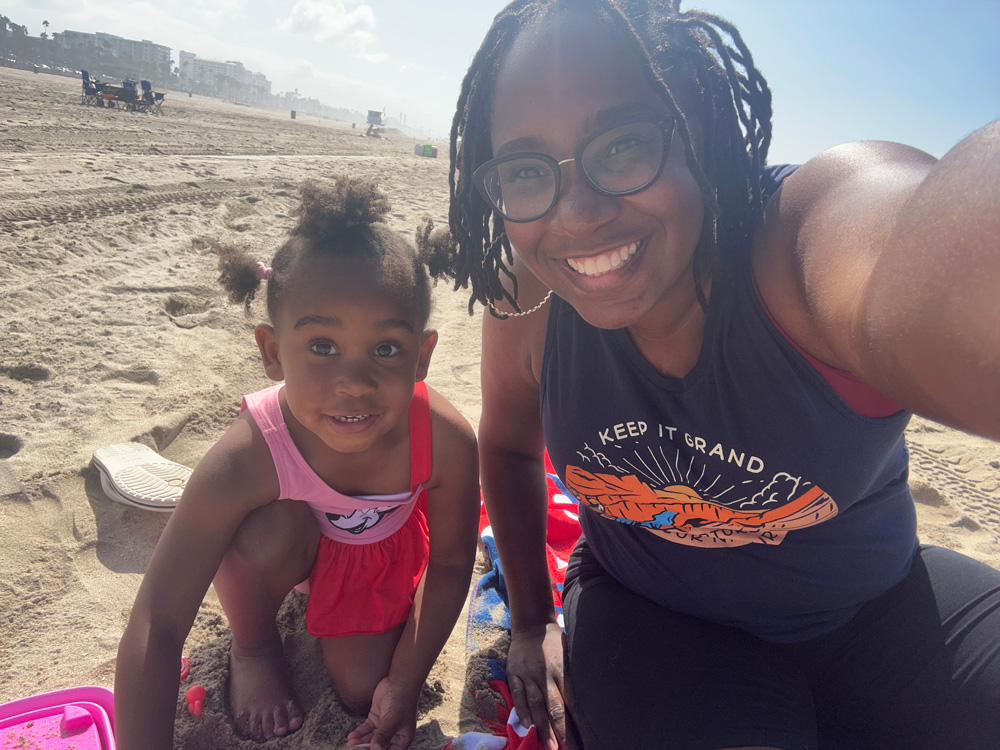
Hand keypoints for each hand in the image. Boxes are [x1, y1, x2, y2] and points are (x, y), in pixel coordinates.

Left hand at [345, 676, 417, 749]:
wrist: (399, 681)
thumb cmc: (402, 701)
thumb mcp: (393, 720)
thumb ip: (383, 736)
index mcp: (402, 738)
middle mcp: (393, 734)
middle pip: (377, 746)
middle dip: (366, 749)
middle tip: (354, 749)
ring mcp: (383, 726)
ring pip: (370, 738)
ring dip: (360, 742)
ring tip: (350, 744)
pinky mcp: (375, 718)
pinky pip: (366, 729)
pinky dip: (359, 733)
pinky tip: (352, 736)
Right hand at [506, 621, 575, 749]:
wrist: (531, 624)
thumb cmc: (556, 642)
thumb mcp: (571, 654)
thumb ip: (576, 676)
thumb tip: (590, 699)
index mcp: (563, 669)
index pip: (573, 700)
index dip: (578, 722)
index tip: (585, 739)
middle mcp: (546, 674)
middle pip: (555, 706)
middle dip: (562, 731)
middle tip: (568, 749)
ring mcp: (528, 674)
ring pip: (536, 704)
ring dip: (543, 727)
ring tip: (549, 746)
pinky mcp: (514, 673)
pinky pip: (517, 694)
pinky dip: (522, 710)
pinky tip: (527, 725)